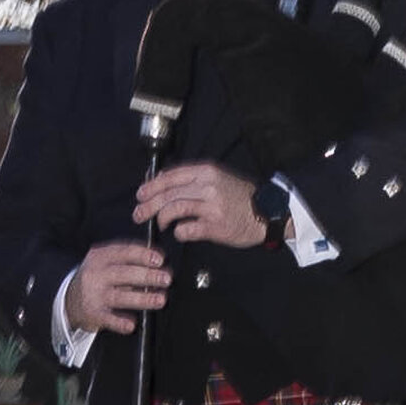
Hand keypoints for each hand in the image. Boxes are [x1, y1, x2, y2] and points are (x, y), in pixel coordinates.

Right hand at [65, 238, 172, 331]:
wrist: (70, 299)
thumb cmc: (97, 278)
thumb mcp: (106, 261)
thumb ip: (129, 259)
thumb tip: (159, 260)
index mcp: (101, 256)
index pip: (124, 252)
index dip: (143, 255)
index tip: (160, 260)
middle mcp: (96, 274)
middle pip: (124, 274)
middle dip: (147, 276)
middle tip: (166, 279)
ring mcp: (94, 295)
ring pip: (120, 296)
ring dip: (142, 299)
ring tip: (160, 299)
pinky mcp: (94, 314)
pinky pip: (108, 319)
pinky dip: (120, 323)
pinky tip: (131, 325)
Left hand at [138, 159, 264, 248]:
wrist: (267, 213)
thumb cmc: (240, 197)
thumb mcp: (218, 178)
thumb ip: (193, 179)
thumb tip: (164, 181)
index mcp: (206, 171)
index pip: (171, 176)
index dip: (152, 186)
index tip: (141, 195)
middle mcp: (208, 186)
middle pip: (168, 194)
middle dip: (148, 205)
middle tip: (139, 214)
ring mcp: (212, 206)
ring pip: (174, 209)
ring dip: (161, 218)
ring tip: (159, 224)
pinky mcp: (216, 226)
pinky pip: (187, 229)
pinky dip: (179, 232)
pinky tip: (179, 233)